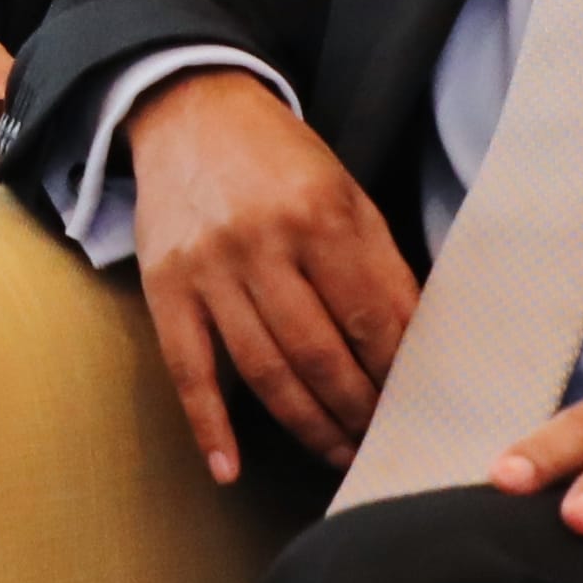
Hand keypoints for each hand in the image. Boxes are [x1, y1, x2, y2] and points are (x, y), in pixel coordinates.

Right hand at [121, 70, 416, 482]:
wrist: (192, 113)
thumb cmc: (281, 160)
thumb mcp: (346, 193)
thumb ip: (378, 265)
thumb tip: (412, 349)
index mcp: (320, 215)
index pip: (372, 317)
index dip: (396, 373)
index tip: (417, 409)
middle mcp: (263, 244)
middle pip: (319, 354)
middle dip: (357, 411)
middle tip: (381, 444)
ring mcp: (209, 269)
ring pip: (264, 372)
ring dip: (306, 426)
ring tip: (338, 456)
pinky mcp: (165, 287)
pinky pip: (188, 370)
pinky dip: (210, 426)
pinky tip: (230, 470)